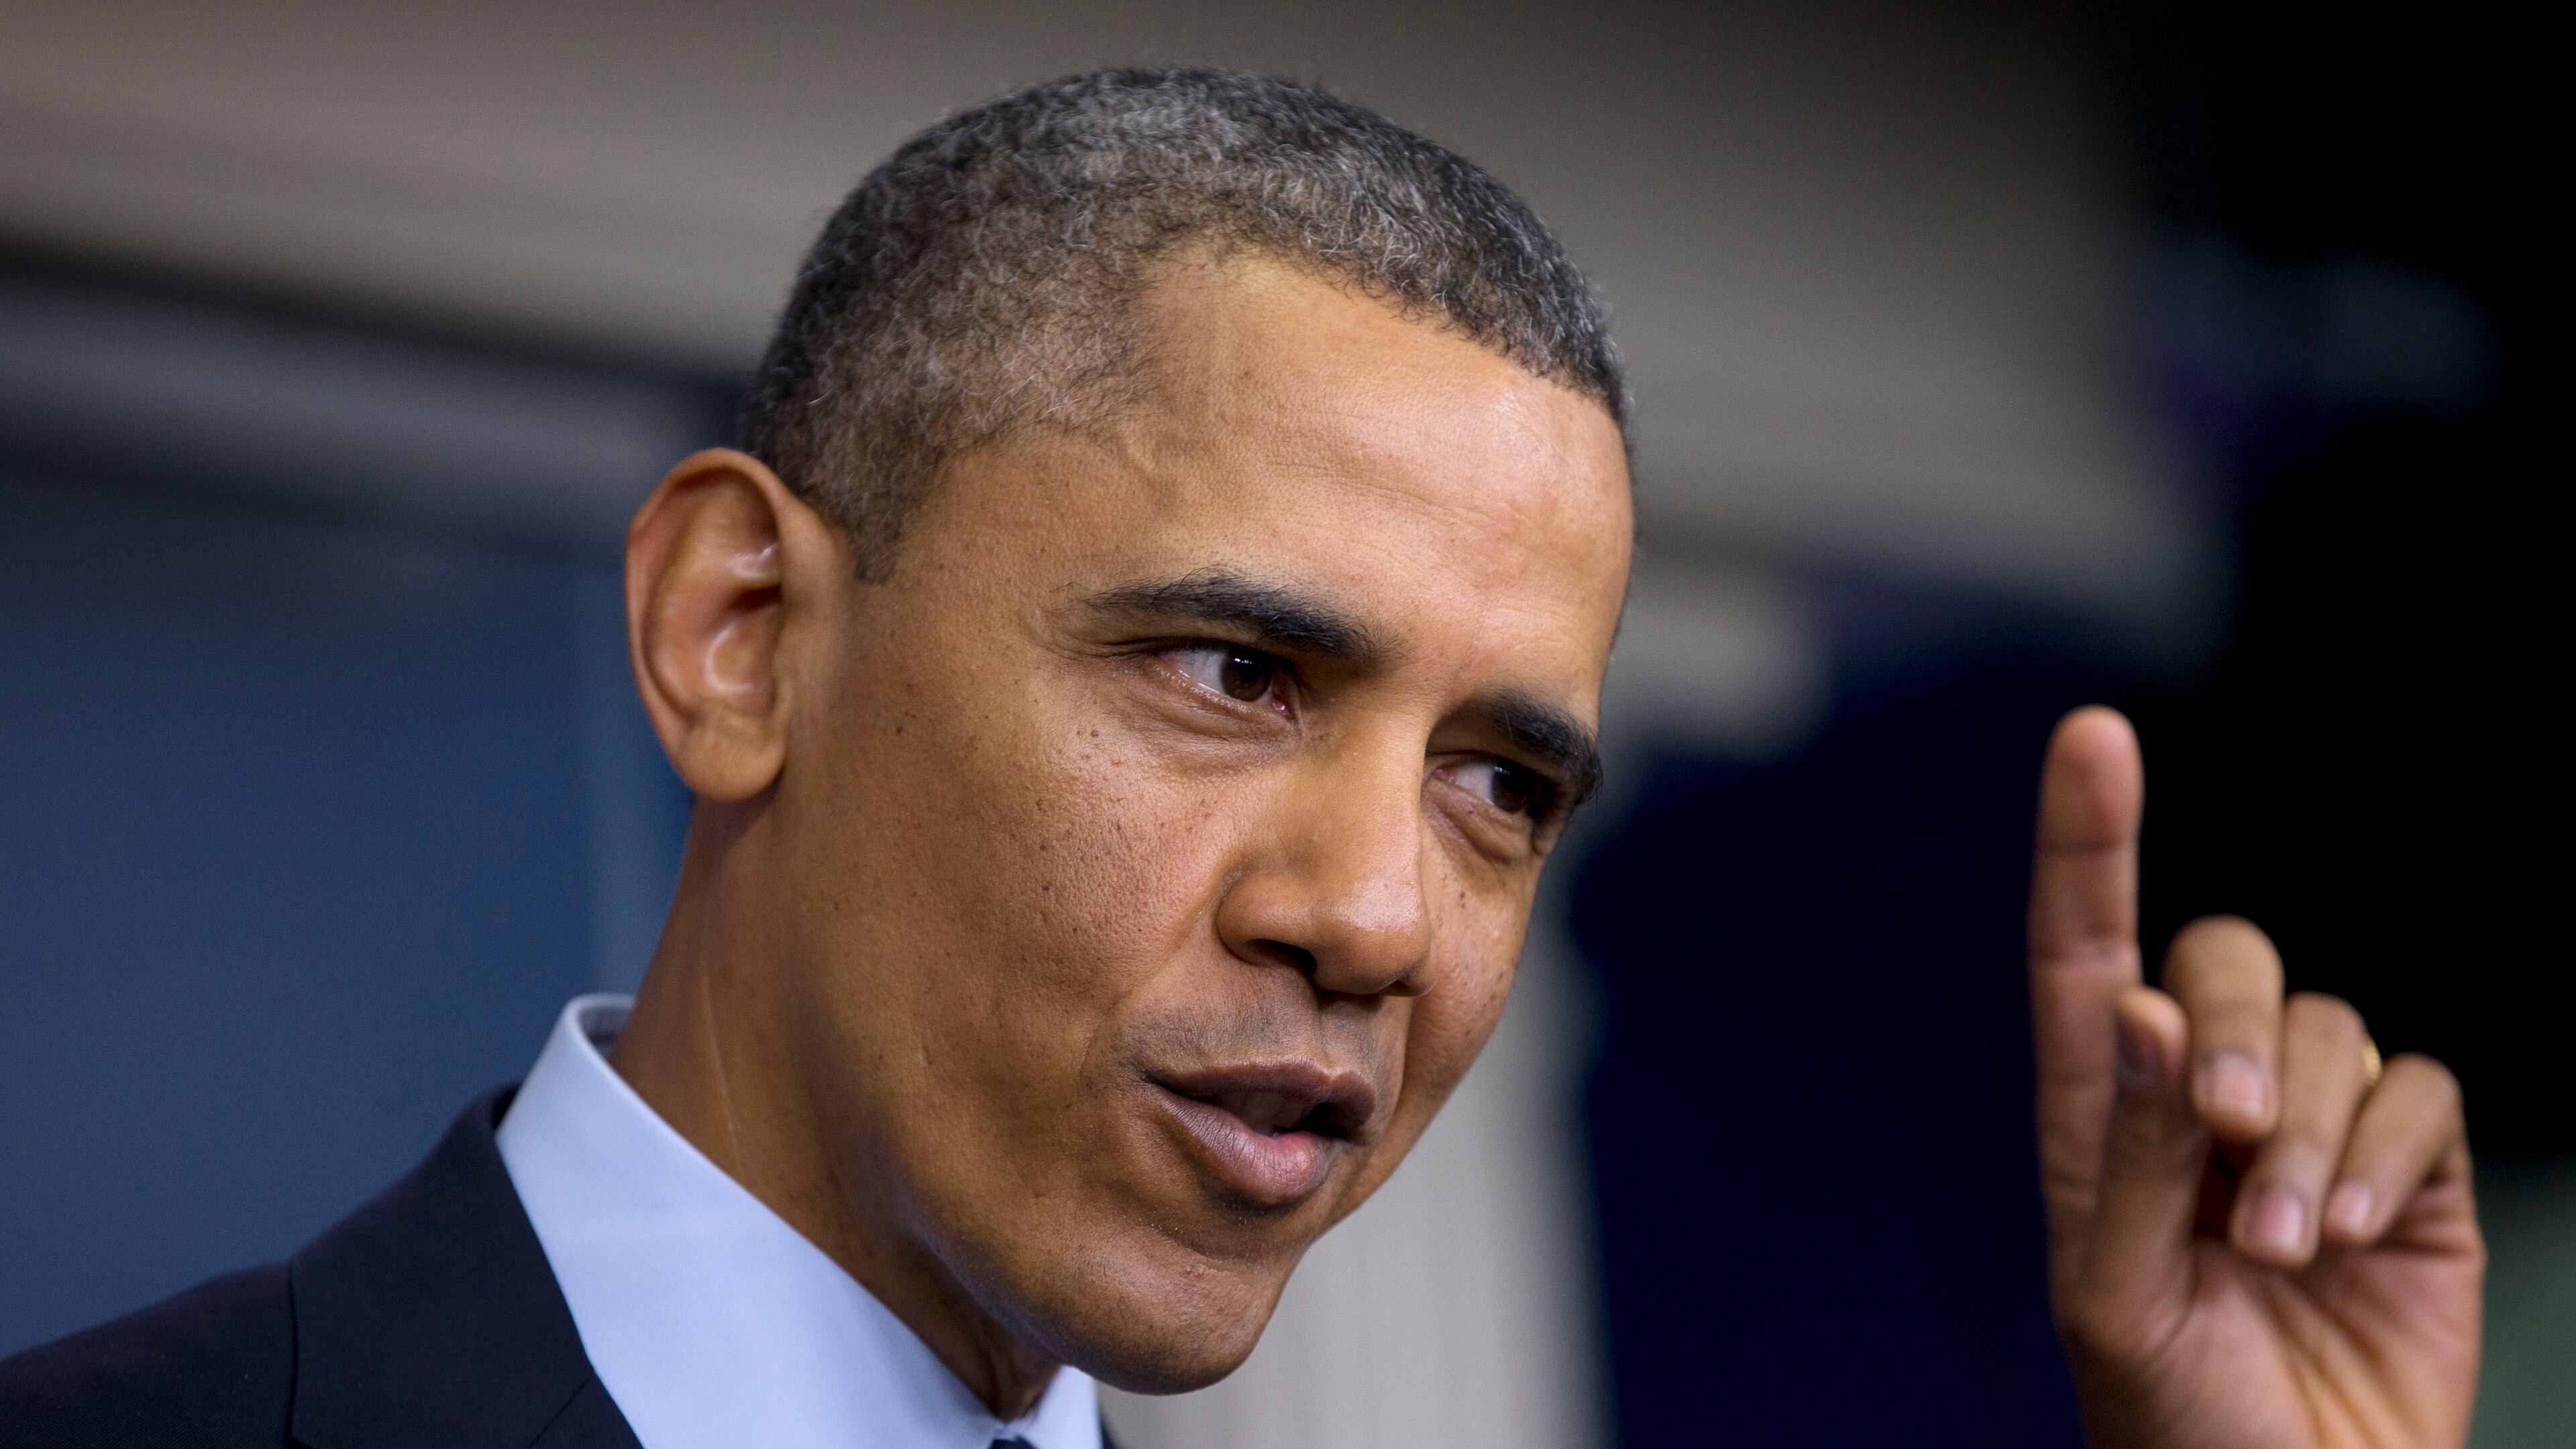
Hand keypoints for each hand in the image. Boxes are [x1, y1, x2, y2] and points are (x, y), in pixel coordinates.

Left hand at [2028, 708, 2483, 1448]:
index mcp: (2102, 1122)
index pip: (2084, 952)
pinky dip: (2384, 1153)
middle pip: (2224, 963)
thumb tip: (2145, 1015)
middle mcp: (2200, 1105)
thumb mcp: (2117, 1304)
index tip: (2092, 735)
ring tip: (2283, 1245)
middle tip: (2232, 1138)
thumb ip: (2127, 1159)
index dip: (2087, 841)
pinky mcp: (2407, 1174)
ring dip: (2309, 1132)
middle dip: (2235, 1031)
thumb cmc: (2174, 1425)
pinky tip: (2346, 1238)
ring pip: (2327, 1026)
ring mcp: (2309, 1132)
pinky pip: (2415, 1091)